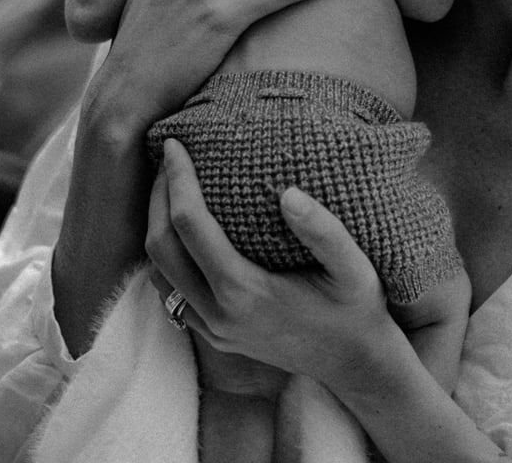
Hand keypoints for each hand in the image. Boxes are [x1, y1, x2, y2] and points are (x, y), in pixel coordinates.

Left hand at [145, 139, 399, 388]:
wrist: (354, 364)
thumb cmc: (355, 311)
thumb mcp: (354, 268)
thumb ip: (324, 231)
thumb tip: (288, 193)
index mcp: (246, 292)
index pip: (190, 225)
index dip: (178, 180)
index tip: (174, 146)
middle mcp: (220, 314)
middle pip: (161, 248)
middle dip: (157, 199)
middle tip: (168, 162)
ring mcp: (213, 330)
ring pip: (158, 274)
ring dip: (156, 228)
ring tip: (170, 190)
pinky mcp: (215, 336)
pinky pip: (171, 294)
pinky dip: (166, 258)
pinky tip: (183, 234)